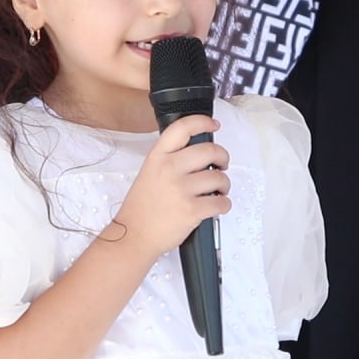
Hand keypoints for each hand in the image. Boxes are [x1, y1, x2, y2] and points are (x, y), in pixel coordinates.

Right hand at [112, 115, 231, 256]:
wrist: (134, 235)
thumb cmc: (142, 207)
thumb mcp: (149, 172)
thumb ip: (170, 159)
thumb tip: (199, 153)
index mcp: (158, 157)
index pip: (182, 128)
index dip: (203, 122)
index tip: (214, 125)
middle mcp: (169, 169)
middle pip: (210, 150)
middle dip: (223, 157)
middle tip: (222, 164)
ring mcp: (181, 189)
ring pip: (219, 177)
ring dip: (224, 184)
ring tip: (217, 190)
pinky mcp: (192, 210)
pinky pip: (222, 202)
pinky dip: (224, 204)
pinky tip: (216, 205)